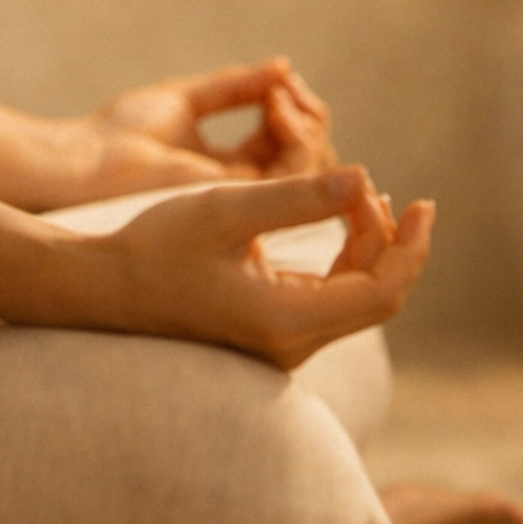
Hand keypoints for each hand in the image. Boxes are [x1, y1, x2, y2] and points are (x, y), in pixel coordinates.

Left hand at [69, 58, 335, 198]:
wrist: (86, 163)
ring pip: (311, 173)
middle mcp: (242, 192)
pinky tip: (277, 110)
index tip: (284, 81)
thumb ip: (234, 87)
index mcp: (229, 169)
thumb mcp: (185, 99)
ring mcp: (244, 204)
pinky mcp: (241, 206)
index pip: (287, 146)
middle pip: (308, 162)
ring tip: (280, 98)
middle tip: (287, 90)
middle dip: (310, 120)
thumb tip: (284, 66)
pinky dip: (298, 140)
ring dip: (307, 127)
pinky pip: (296, 179)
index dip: (296, 111)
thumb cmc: (120, 134)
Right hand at [87, 166, 433, 366]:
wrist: (99, 289)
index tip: (423, 201)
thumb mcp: (225, 209)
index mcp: (287, 320)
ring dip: (363, 247)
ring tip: (358, 197)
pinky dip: (337, 260)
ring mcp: (278, 346)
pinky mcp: (265, 335)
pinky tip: (330, 224)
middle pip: (372, 295)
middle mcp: (291, 345)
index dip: (411, 245)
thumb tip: (363, 177)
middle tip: (376, 187)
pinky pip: (323, 300)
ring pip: (350, 298)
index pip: (383, 290)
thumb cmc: (155, 246)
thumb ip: (296, 197)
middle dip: (387, 239)